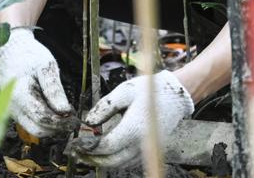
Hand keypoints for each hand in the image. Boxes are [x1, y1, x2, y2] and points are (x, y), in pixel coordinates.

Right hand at [0, 28, 76, 136]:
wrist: (12, 52)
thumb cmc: (30, 57)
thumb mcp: (47, 67)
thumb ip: (54, 90)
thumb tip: (64, 111)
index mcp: (21, 95)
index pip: (43, 118)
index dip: (61, 122)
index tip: (75, 119)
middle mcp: (13, 107)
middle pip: (38, 130)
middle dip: (57, 127)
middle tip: (73, 120)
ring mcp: (12, 111)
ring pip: (34, 130)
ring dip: (52, 127)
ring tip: (66, 115)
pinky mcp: (15, 112)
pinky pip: (31, 123)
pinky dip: (44, 122)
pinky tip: (55, 112)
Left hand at [70, 70, 193, 167]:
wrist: (176, 95)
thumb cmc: (150, 90)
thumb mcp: (124, 91)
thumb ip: (105, 107)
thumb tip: (89, 122)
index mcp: (135, 128)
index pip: (107, 146)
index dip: (89, 147)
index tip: (77, 142)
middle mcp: (142, 143)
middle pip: (112, 161)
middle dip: (92, 158)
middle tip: (77, 152)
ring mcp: (148, 149)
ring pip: (121, 164)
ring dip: (102, 162)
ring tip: (87, 154)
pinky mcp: (151, 149)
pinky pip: (129, 161)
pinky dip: (115, 160)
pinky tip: (105, 153)